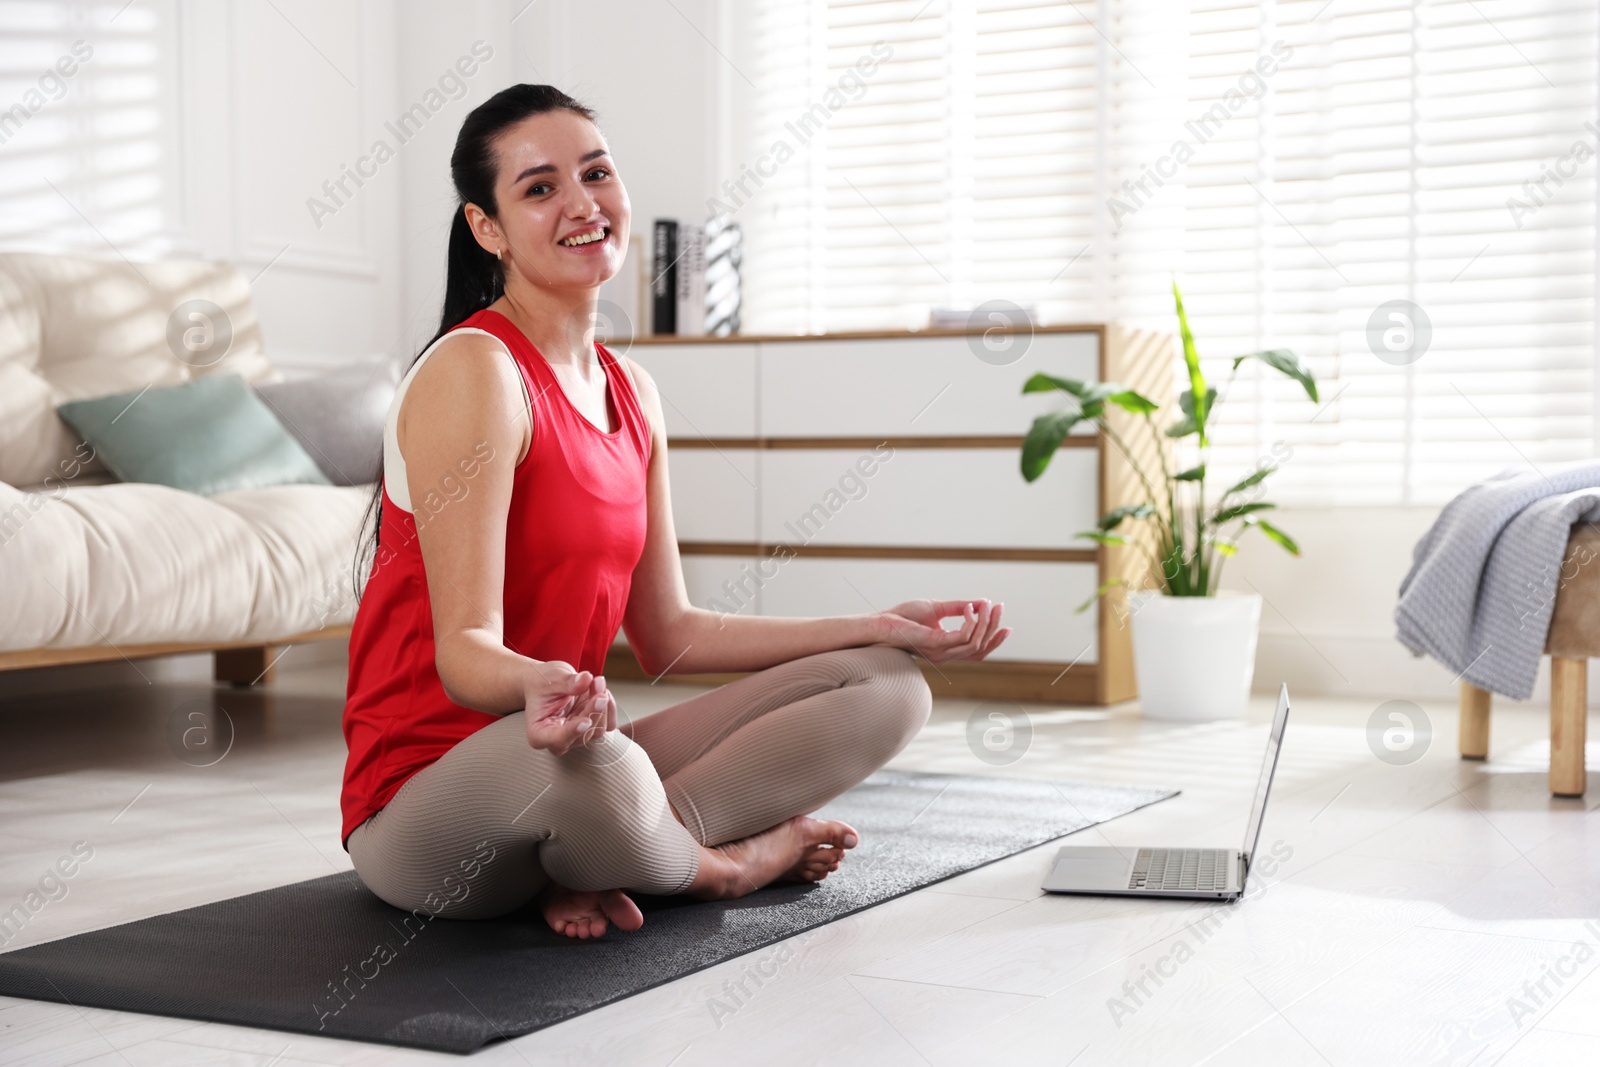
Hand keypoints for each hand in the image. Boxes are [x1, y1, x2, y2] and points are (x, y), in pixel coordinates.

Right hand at [521, 662, 617, 755]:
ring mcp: (577, 736)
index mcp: (539, 733)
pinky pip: (609, 723)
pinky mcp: (591, 729)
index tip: (585, 721)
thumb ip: (567, 682)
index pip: (558, 739)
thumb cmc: (542, 684)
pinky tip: (600, 689)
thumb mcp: (551, 678)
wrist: (547, 682)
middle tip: (597, 682)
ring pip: (599, 729)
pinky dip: (609, 705)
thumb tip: (586, 680)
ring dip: (603, 703)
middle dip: (593, 707)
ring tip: (596, 681)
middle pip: (584, 733)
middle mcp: (559, 740)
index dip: (573, 732)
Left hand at [874, 598, 1009, 664]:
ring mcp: (942, 652)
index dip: (994, 640)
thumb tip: (982, 602)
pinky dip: (971, 622)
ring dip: (985, 623)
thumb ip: (959, 607)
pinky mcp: (936, 644)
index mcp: (947, 649)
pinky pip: (963, 637)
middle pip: (981, 649)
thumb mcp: (937, 608)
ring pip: (975, 644)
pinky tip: (970, 609)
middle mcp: (946, 655)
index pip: (978, 651)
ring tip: (986, 605)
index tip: (1007, 625)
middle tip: (1000, 608)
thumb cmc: (904, 617)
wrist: (882, 622)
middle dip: (994, 628)